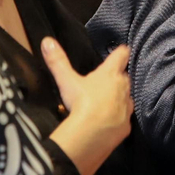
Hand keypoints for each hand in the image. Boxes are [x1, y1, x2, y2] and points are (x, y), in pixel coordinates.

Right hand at [41, 40, 131, 174]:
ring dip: (120, 98)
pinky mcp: (126, 126)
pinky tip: (109, 122)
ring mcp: (127, 107)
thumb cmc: (81, 102)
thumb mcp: (67, 80)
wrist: (90, 134)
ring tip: (108, 101)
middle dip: (119, 77)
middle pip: (124, 77)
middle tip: (108, 79)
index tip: (123, 50)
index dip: (121, 52)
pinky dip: (119, 118)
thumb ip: (58, 61)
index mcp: (110, 73)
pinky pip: (125, 119)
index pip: (121, 55)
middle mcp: (123, 88)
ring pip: (127, 98)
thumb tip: (47, 41)